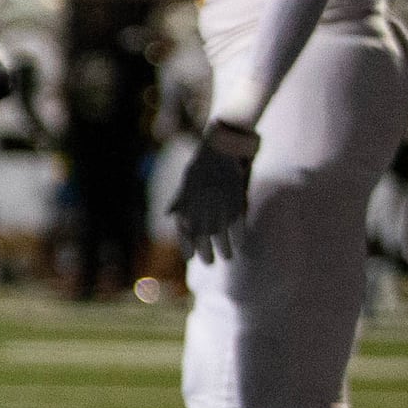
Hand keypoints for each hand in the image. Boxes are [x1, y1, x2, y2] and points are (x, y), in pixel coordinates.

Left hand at [175, 122, 255, 264]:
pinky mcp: (237, 198)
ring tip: (226, 258)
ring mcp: (220, 201)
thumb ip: (180, 199)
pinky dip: (237, 234)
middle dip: (204, 250)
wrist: (223, 144)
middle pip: (201, 233)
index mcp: (188, 198)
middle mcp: (202, 203)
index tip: (189, 258)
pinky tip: (239, 245)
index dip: (186, 244)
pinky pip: (237, 221)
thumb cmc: (204, 162)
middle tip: (208, 263)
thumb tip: (168, 214)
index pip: (184, 227)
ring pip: (220, 231)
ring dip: (222, 247)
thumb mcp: (187, 179)